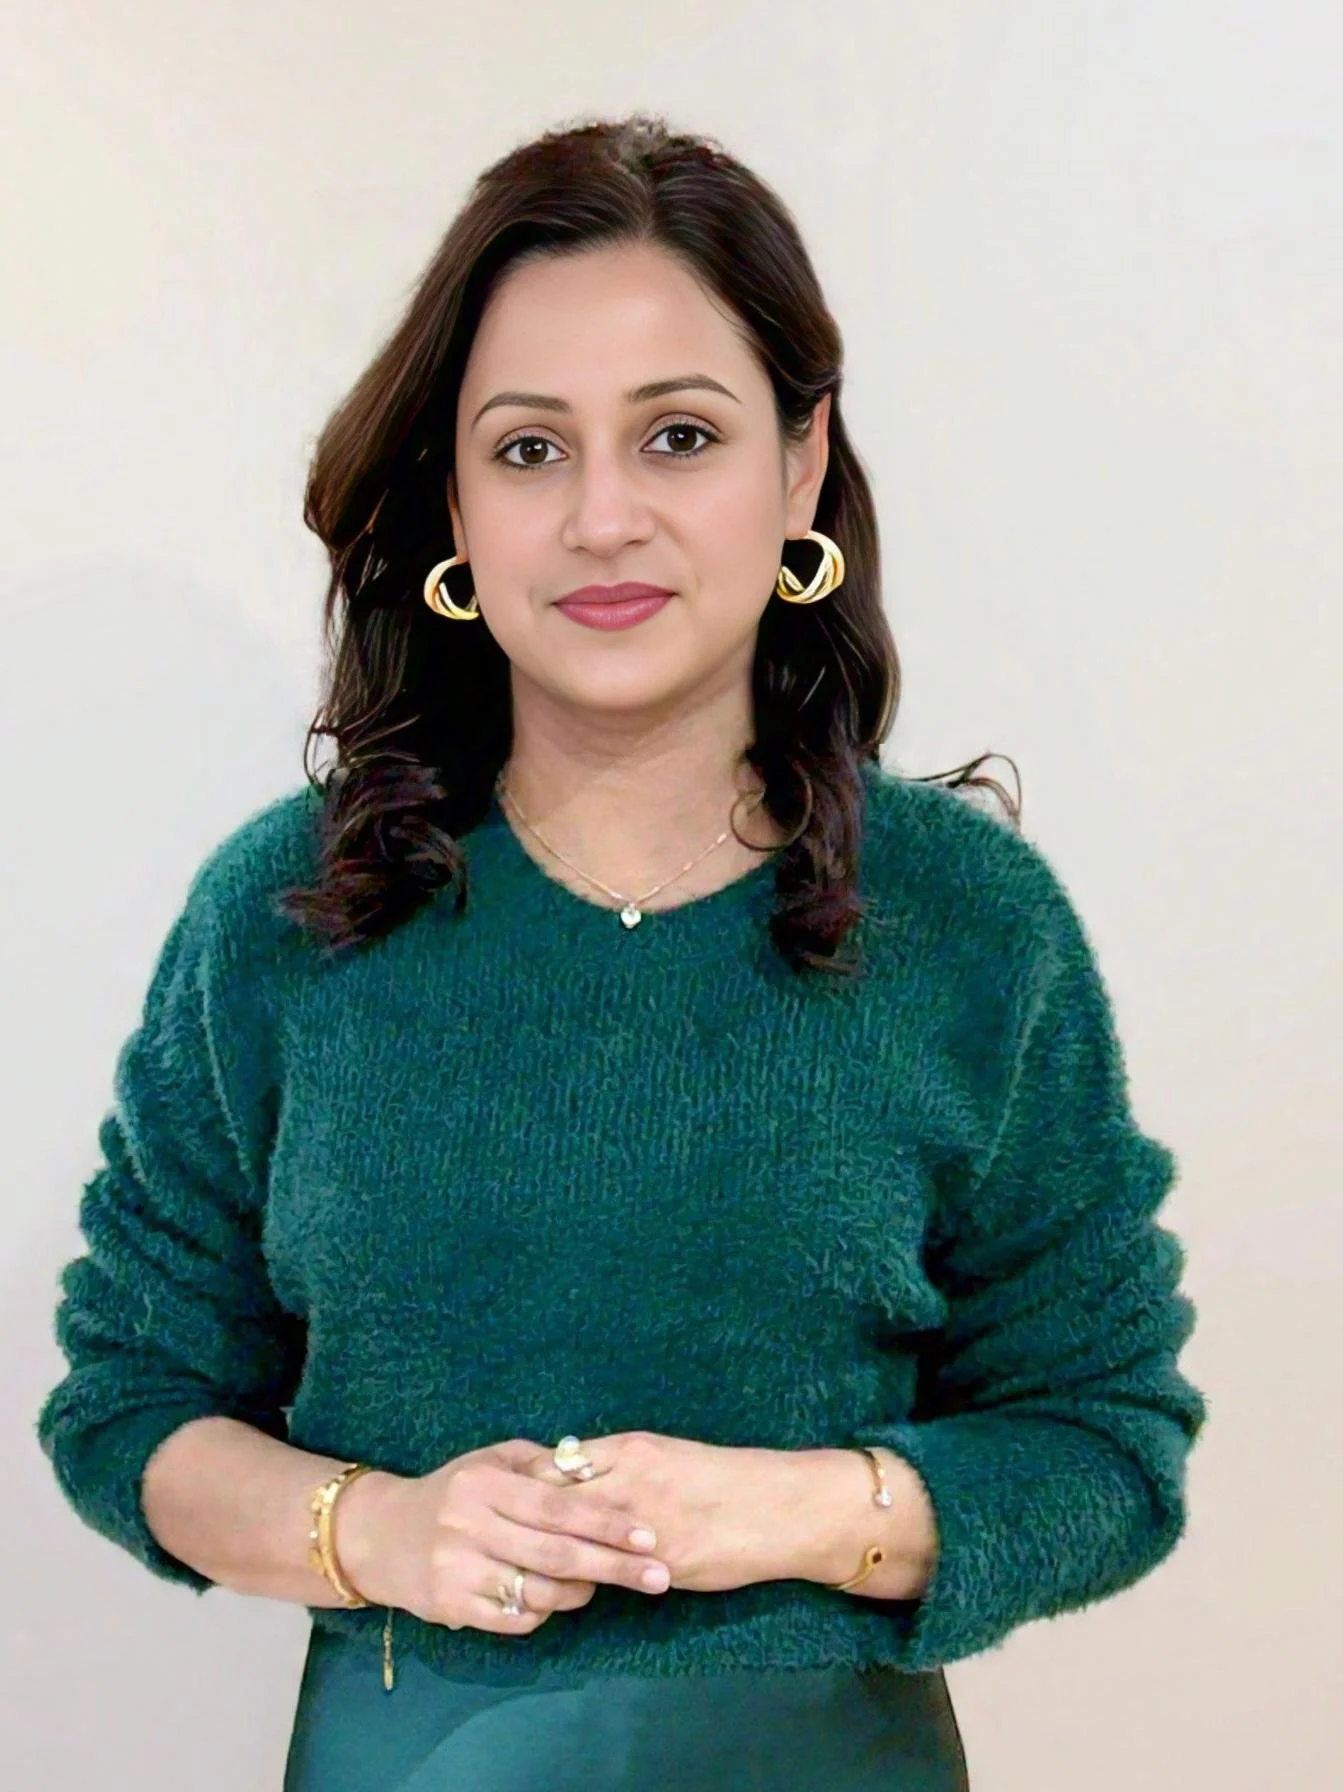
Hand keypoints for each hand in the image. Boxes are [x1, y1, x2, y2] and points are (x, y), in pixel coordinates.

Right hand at [334, 1437, 674, 1636]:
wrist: (380, 1535)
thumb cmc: (450, 1491)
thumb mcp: (489, 1461)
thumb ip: (538, 1465)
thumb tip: (593, 1472)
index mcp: (485, 1484)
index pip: (557, 1507)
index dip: (606, 1522)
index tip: (647, 1535)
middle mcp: (470, 1525)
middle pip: (556, 1553)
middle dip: (614, 1566)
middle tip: (659, 1575)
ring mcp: (458, 1570)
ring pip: (538, 1591)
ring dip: (581, 1592)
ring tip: (601, 1585)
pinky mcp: (451, 1607)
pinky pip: (515, 1619)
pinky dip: (544, 1613)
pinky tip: (553, 1600)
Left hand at [522, 1430, 805, 1593]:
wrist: (773, 1508)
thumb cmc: (720, 1478)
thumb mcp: (664, 1455)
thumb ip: (620, 1466)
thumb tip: (574, 1476)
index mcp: (630, 1449)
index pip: (556, 1464)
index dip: (528, 1485)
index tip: (511, 1502)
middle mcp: (628, 1481)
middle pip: (554, 1499)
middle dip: (525, 1520)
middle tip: (505, 1538)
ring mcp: (640, 1524)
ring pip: (574, 1538)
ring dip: (548, 1554)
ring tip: (529, 1565)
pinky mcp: (654, 1563)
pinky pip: (605, 1572)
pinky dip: (582, 1579)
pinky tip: (569, 1586)